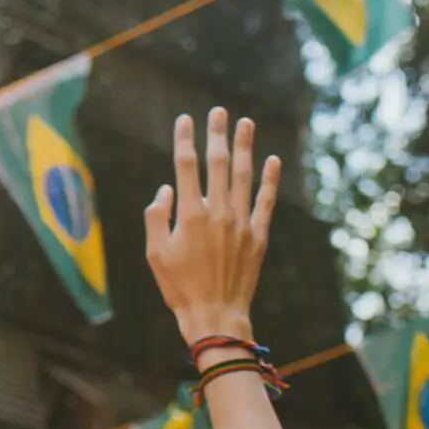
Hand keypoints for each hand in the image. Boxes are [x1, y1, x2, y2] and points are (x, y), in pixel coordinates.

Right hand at [144, 107, 280, 346]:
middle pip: (218, 164)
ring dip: (245, 147)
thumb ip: (156, 217)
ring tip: (246, 124)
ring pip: (245, 176)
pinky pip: (266, 202)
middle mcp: (218, 213)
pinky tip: (273, 160)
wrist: (215, 316)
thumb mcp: (155, 254)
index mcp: (190, 215)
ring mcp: (241, 224)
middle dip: (217, 135)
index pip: (186, 166)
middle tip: (219, 112)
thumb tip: (166, 189)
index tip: (185, 120)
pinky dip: (270, 180)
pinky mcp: (258, 237)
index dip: (185, 140)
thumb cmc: (179, 288)